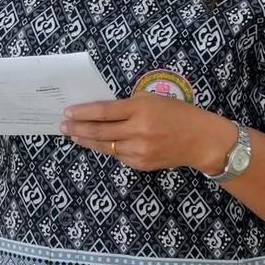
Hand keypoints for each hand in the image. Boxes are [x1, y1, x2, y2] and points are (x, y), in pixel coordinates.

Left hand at [62, 96, 235, 173]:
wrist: (201, 140)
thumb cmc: (177, 114)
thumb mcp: (152, 100)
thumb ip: (128, 106)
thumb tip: (101, 112)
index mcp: (140, 110)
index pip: (104, 111)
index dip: (83, 112)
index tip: (68, 111)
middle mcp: (137, 131)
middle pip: (99, 131)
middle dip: (78, 128)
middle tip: (63, 126)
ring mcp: (138, 151)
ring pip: (105, 146)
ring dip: (87, 141)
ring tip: (74, 135)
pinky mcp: (141, 164)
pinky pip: (118, 156)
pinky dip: (106, 149)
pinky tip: (97, 144)